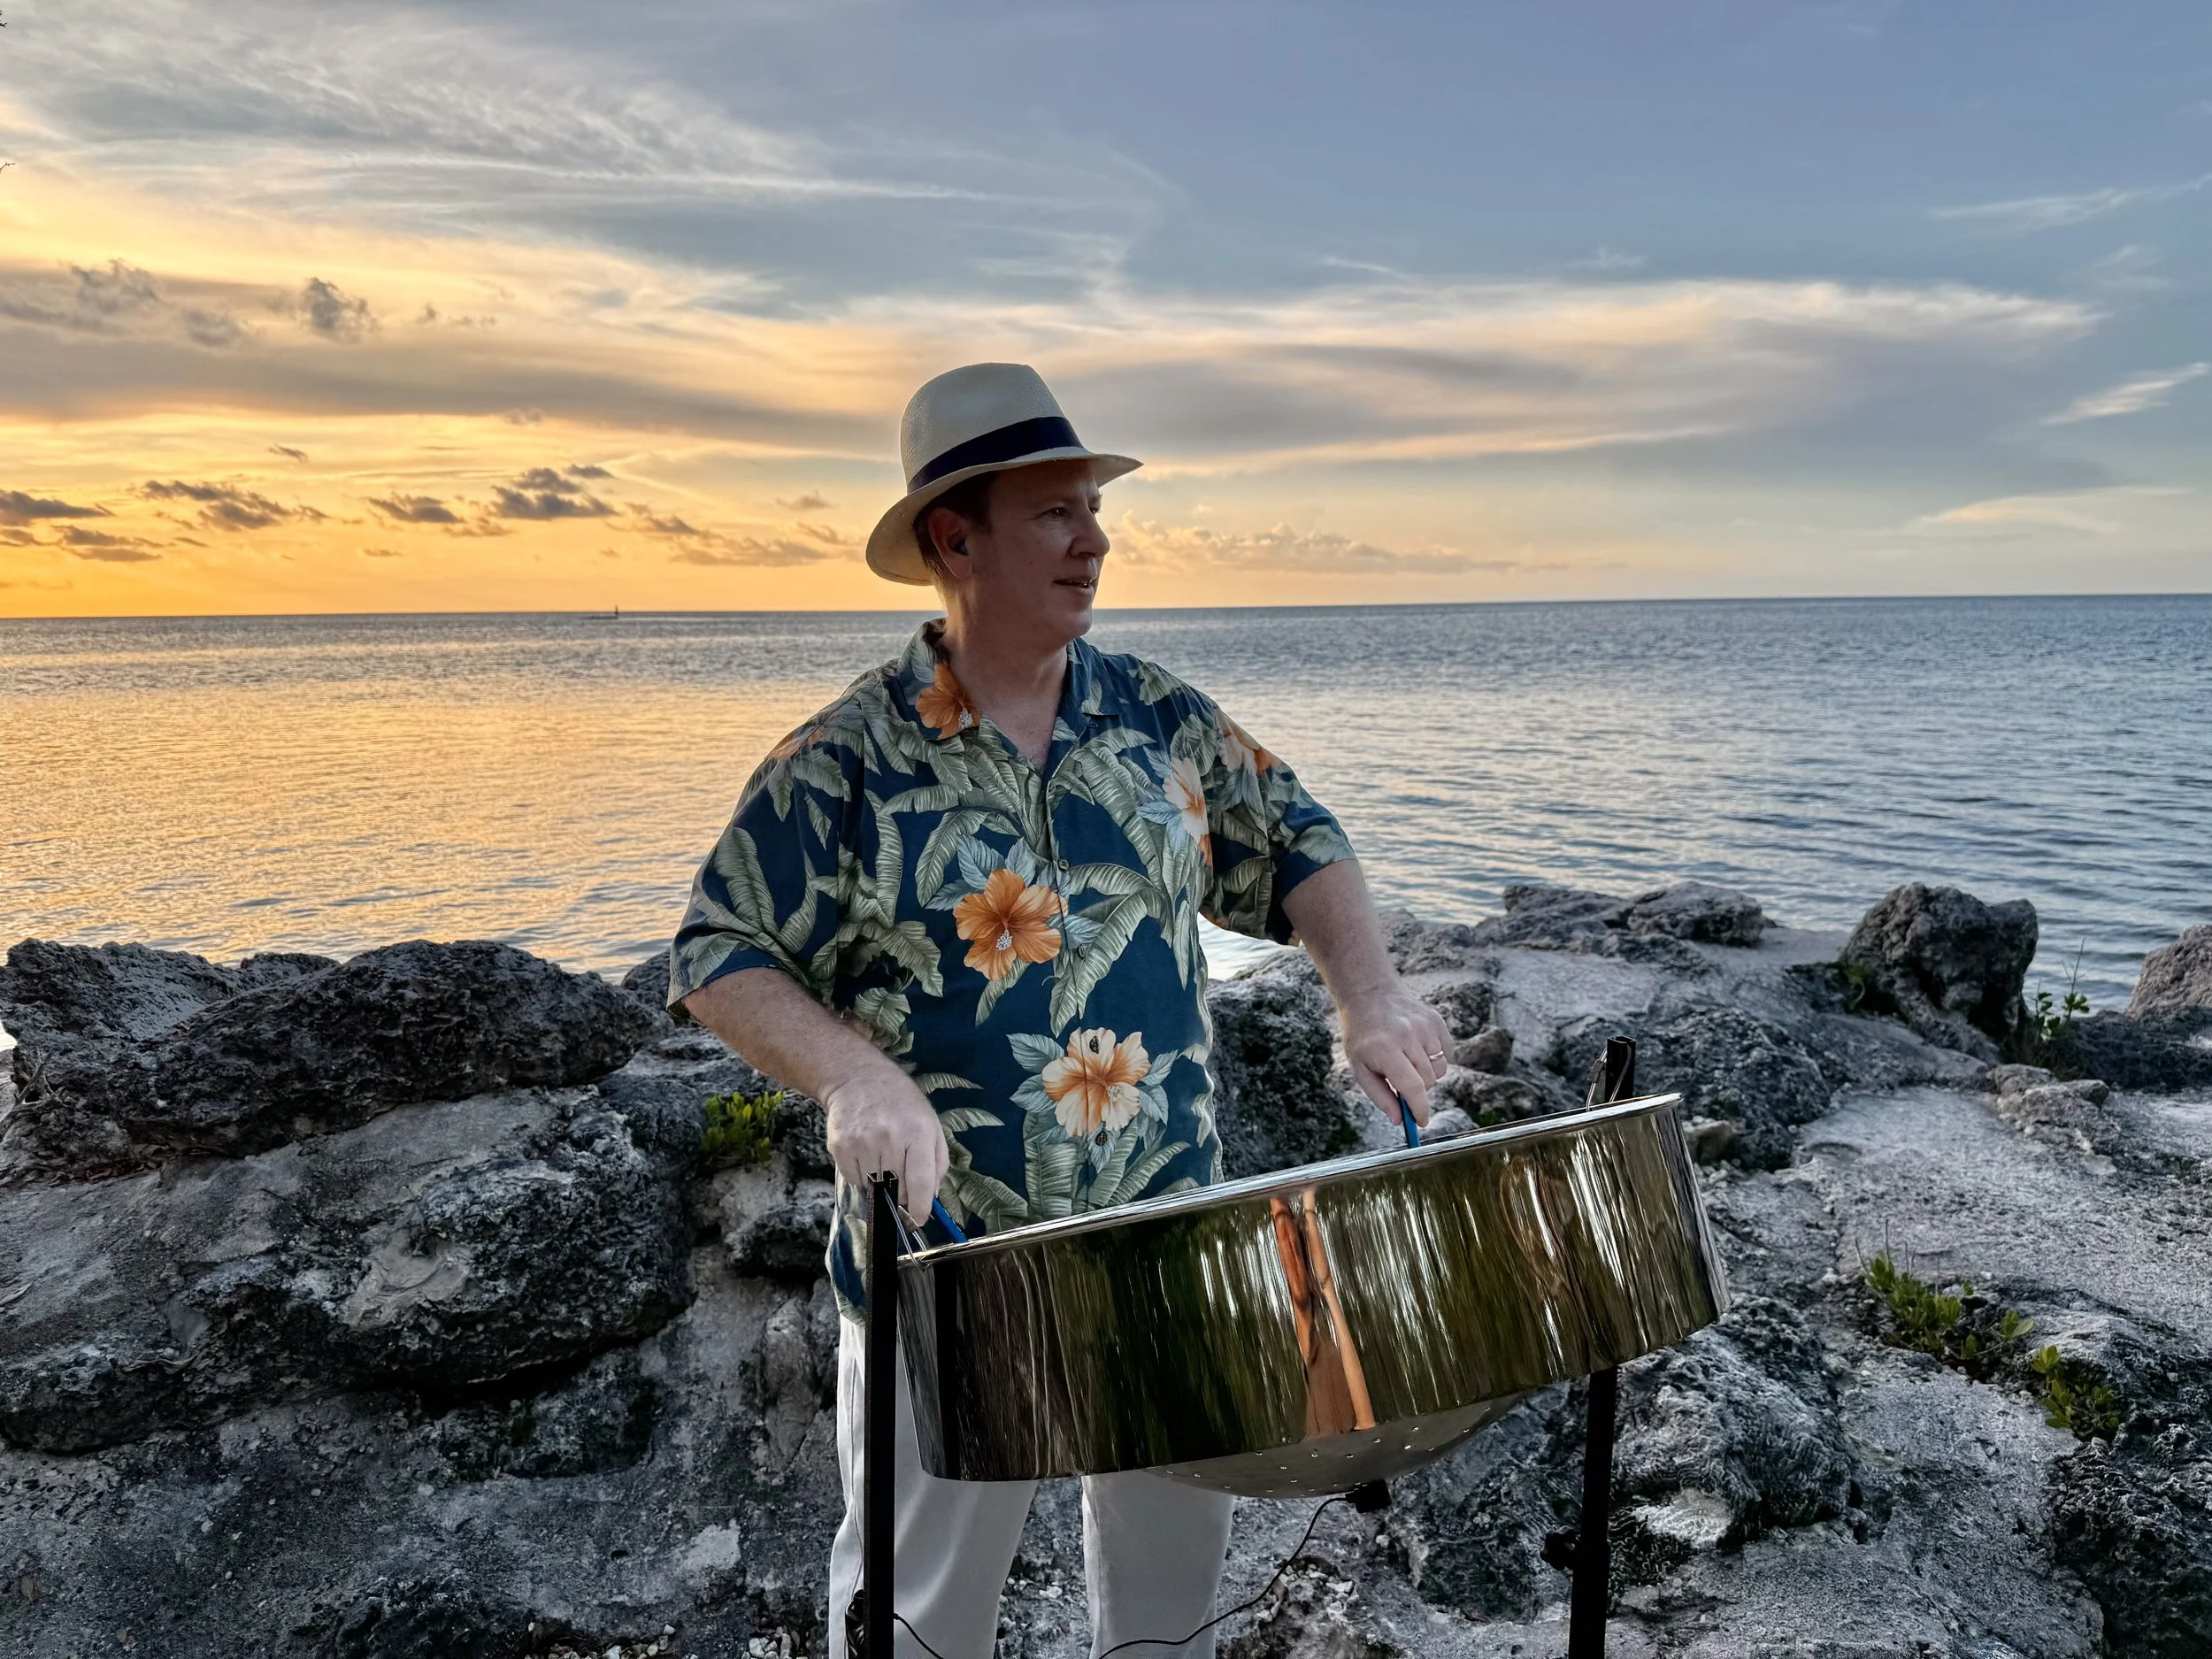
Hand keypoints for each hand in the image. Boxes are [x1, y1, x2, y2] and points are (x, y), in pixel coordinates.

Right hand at [822, 1070, 946, 1227]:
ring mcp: (862, 1142)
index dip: (920, 1207)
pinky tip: (866, 1155)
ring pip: (874, 1187)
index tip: (919, 1220)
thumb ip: (937, 1162)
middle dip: (901, 1194)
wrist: (858, 1078)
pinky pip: (854, 1180)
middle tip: (901, 1181)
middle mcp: (889, 1137)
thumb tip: (931, 1198)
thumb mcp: (930, 1123)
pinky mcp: (840, 1146)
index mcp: (918, 1132)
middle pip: (896, 1188)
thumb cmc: (901, 1103)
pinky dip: (862, 1177)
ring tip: (882, 1159)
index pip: (920, 1180)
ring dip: (880, 1184)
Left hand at [1338, 988, 1452, 1130]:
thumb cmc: (1363, 1038)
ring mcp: (1424, 1026)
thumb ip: (1380, 1096)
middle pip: (1428, 1081)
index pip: (1412, 1087)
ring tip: (1408, 1060)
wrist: (1371, 996)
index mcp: (1385, 1050)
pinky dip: (1436, 1058)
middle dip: (1418, 1089)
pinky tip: (1418, 1048)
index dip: (1419, 1109)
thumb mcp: (1360, 1068)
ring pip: (1440, 1068)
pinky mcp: (1436, 1020)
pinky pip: (1447, 1053)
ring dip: (1427, 1072)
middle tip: (1402, 1080)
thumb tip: (1400, 1120)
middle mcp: (1407, 1036)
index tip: (1422, 1122)